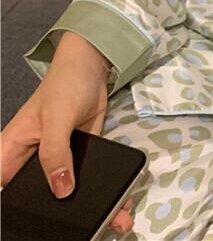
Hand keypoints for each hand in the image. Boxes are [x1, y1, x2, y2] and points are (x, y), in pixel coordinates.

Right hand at [0, 32, 135, 234]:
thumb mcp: (56, 118)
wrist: (92, 67)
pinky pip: (89, 180)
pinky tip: (122, 205)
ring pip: (67, 194)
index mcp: (8, 156)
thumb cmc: (63, 85)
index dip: (18, 212)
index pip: (6, 194)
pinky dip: (106, 192)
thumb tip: (60, 189)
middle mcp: (29, 164)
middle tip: (86, 229)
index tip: (36, 230)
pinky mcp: (79, 158)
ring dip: (90, 208)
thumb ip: (54, 154)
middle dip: (59, 216)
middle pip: (38, 199)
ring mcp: (55, 163)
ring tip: (114, 222)